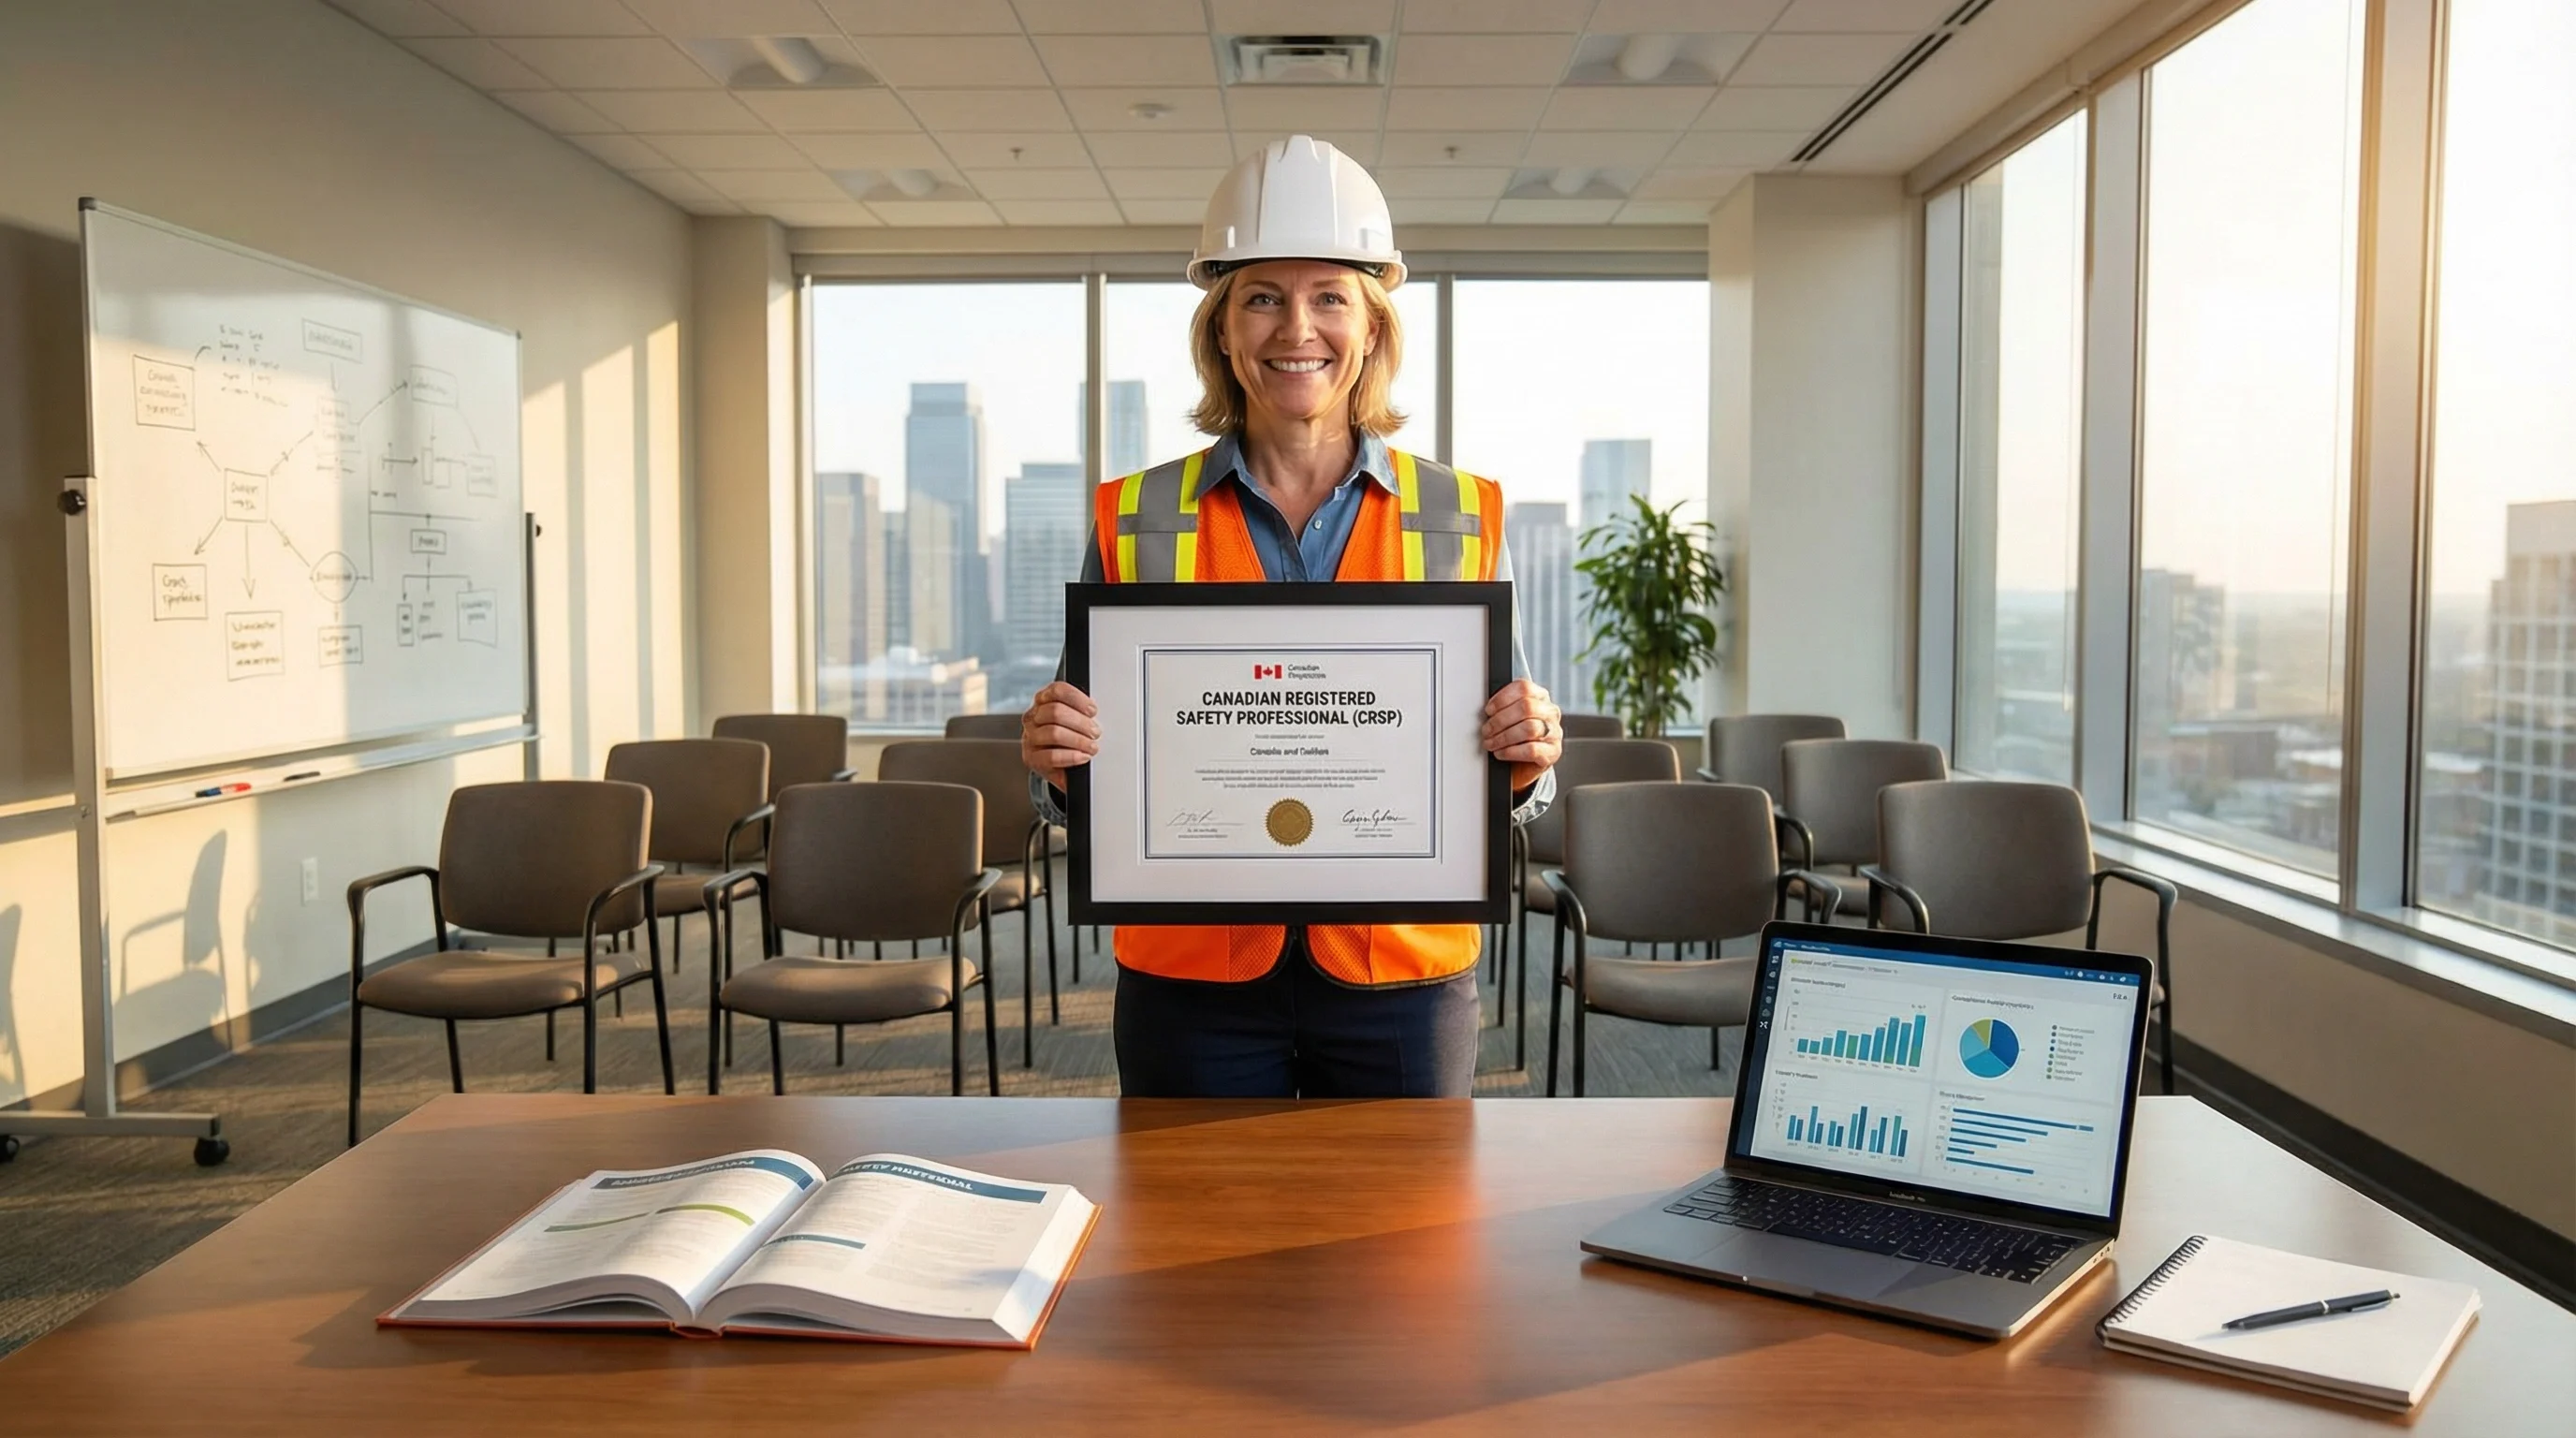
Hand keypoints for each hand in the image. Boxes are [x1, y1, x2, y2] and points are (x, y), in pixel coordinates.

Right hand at [1022, 681, 1099, 791]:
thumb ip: (1083, 711)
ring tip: (1091, 747)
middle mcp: (1034, 716)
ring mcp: (1030, 737)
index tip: (1093, 710)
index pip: (1057, 691)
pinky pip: (1051, 756)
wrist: (1061, 766)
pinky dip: (1070, 756)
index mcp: (1044, 700)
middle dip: (1081, 722)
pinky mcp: (1032, 758)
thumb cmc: (1070, 738)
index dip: (1077, 699)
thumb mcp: (1077, 719)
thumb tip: (1098, 713)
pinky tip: (1082, 757)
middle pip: (1055, 711)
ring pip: (1053, 733)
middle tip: (1095, 732)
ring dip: (1078, 740)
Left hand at [1481, 679, 1562, 793]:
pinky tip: (1500, 753)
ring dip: (1504, 737)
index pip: (1524, 688)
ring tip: (1491, 743)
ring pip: (1529, 728)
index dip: (1503, 698)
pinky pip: (1531, 749)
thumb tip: (1488, 710)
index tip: (1489, 710)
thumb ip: (1503, 709)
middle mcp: (1550, 712)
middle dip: (1501, 720)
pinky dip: (1511, 752)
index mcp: (1540, 697)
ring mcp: (1554, 732)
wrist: (1523, 765)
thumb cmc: (1514, 738)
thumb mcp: (1509, 718)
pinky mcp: (1553, 752)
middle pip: (1527, 707)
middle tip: (1486, 730)